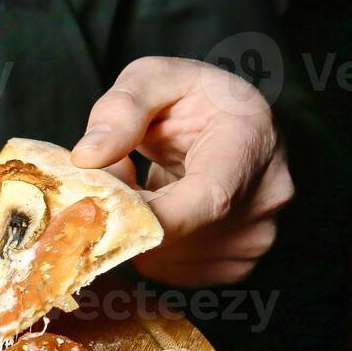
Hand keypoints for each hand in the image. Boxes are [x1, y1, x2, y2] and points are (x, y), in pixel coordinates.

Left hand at [70, 56, 293, 286]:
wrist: (235, 125)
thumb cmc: (194, 98)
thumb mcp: (154, 79)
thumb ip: (119, 110)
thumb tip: (87, 158)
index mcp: (252, 144)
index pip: (206, 201)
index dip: (146, 215)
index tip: (98, 204)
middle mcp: (264, 199)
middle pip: (174, 236)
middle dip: (126, 211)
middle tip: (118, 173)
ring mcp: (254, 239)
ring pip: (163, 260)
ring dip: (135, 229)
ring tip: (146, 187)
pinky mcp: (235, 266)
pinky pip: (170, 271)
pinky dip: (150, 248)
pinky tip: (161, 211)